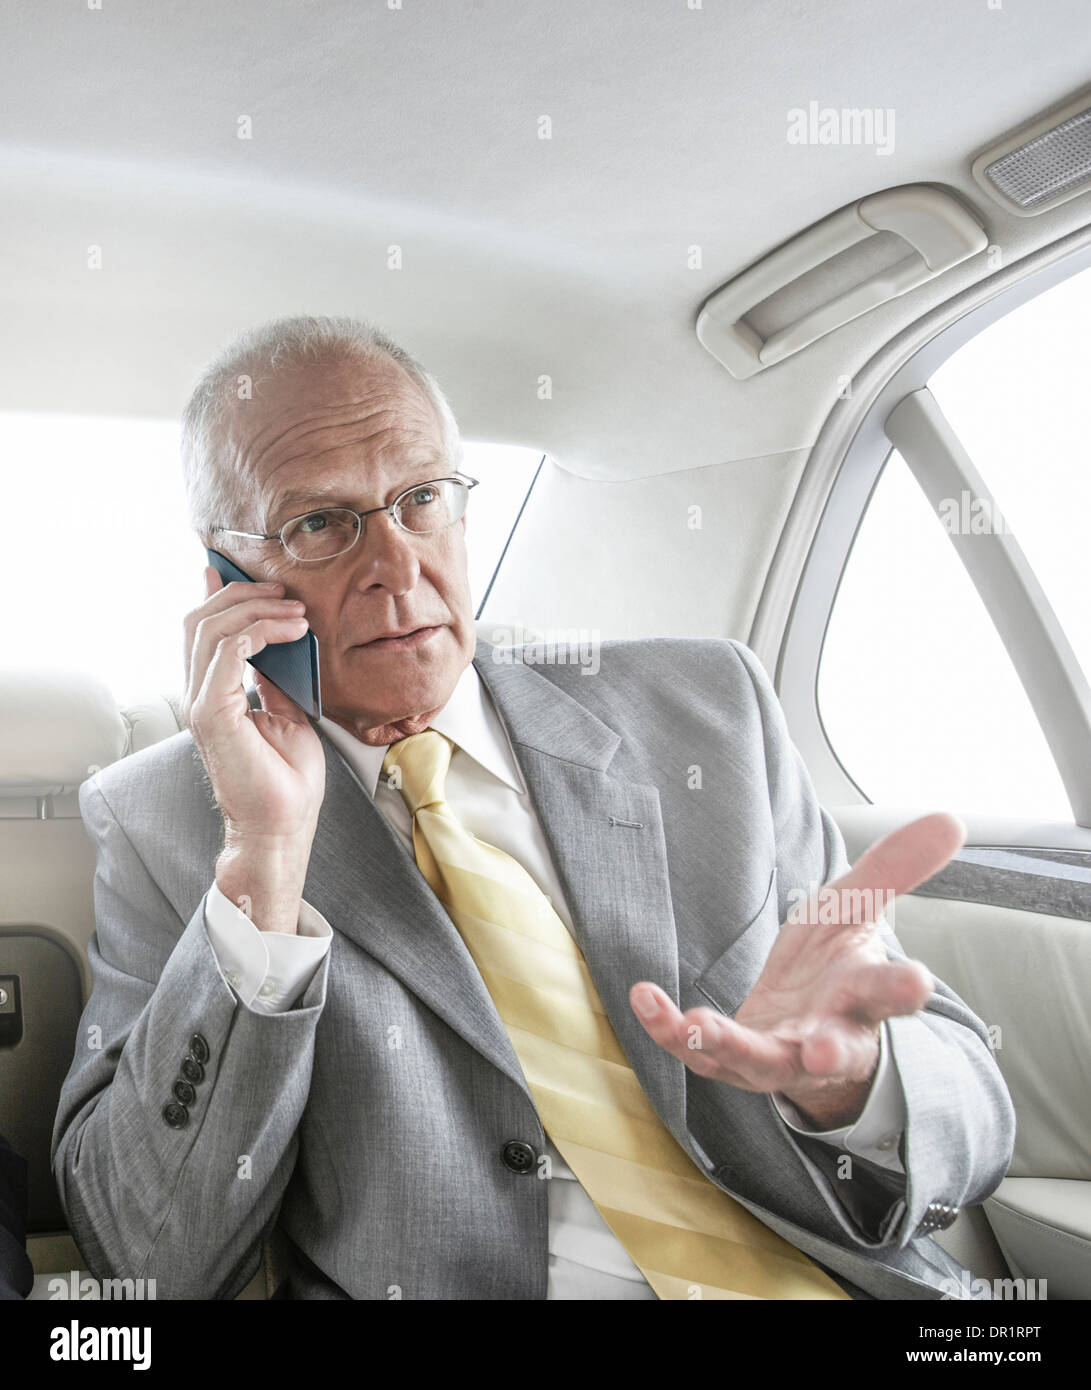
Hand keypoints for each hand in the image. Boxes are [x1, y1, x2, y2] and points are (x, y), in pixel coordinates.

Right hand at [181, 566, 325, 851]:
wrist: (281, 827)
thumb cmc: (285, 781)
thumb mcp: (286, 714)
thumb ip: (274, 678)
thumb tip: (279, 644)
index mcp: (212, 694)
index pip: (201, 632)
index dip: (216, 595)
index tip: (237, 571)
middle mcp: (199, 695)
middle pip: (200, 621)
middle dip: (242, 595)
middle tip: (284, 594)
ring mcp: (201, 704)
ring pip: (210, 629)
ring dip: (257, 611)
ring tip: (296, 613)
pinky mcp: (213, 714)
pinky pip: (230, 652)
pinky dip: (261, 632)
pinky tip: (292, 633)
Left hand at [629, 813, 964, 1128]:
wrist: (803, 1023)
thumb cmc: (836, 963)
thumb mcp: (859, 908)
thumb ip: (897, 867)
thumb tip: (952, 818)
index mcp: (864, 995)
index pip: (891, 993)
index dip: (903, 989)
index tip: (917, 981)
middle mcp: (827, 1034)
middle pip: (834, 1046)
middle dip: (828, 1048)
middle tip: (819, 1050)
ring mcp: (779, 1055)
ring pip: (762, 1062)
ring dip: (733, 1046)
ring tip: (701, 1026)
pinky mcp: (733, 1062)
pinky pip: (699, 1052)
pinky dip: (670, 1029)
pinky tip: (645, 998)